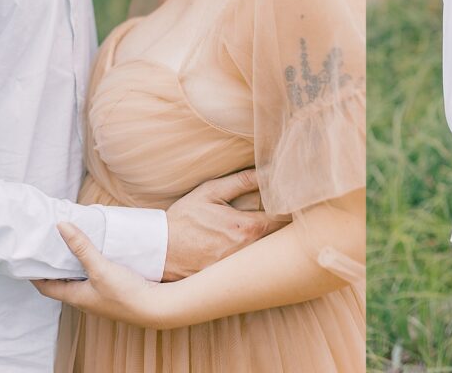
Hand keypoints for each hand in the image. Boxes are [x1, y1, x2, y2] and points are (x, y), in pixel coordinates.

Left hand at [33, 223, 168, 327]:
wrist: (154, 307)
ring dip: (73, 265)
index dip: (35, 274)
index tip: (30, 258)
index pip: (46, 287)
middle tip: (49, 246)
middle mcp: (84, 299)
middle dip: (54, 266)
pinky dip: (89, 266)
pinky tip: (97, 255)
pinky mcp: (112, 292)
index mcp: (75, 297)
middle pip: (61, 283)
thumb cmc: (124, 293)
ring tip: (71, 245)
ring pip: (79, 280)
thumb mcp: (100, 268)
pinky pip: (94, 278)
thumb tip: (61, 226)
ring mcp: (99, 297)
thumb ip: (81, 247)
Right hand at [162, 169, 286, 281]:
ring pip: (268, 257)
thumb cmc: (184, 218)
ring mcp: (239, 270)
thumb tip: (268, 170)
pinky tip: (256, 254)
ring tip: (273, 234)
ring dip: (273, 246)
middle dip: (286, 230)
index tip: (293, 203)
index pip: (283, 220)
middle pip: (280, 241)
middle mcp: (247, 252)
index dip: (291, 210)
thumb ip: (242, 181)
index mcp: (246, 228)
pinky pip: (253, 270)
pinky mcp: (230, 281)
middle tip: (288, 218)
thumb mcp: (210, 192)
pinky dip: (258, 261)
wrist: (158, 251)